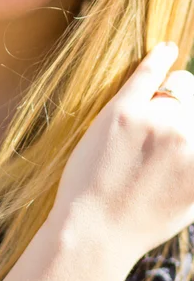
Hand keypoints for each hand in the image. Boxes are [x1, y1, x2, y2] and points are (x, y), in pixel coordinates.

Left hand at [50, 42, 193, 259]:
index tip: (183, 125)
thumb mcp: (192, 201)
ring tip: (147, 115)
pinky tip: (165, 50)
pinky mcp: (123, 111)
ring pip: (174, 87)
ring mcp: (156, 121)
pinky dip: (158, 59)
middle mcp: (188, 137)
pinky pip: (147, 73)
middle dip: (180, 107)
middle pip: (193, 100)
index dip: (193, 121)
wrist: (95, 230)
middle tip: (160, 126)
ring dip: (165, 96)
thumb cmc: (141, 220)